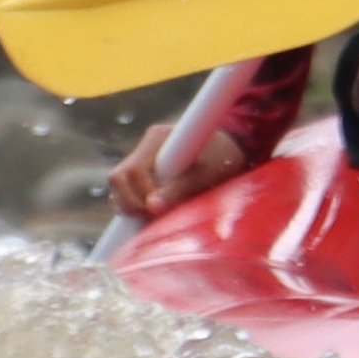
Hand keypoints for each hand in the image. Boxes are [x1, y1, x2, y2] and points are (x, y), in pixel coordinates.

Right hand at [108, 78, 268, 218]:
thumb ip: (181, 189)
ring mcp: (146, 157)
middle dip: (130, 203)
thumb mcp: (208, 174)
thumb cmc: (227, 157)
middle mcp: (147, 145)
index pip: (129, 171)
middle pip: (119, 178)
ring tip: (152, 218)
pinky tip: (152, 214)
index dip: (136, 196)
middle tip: (151, 218)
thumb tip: (152, 208)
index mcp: (157, 138)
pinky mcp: (149, 170)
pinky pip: (130, 190)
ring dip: (131, 205)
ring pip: (121, 185)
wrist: (239, 148)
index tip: (153, 211)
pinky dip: (136, 204)